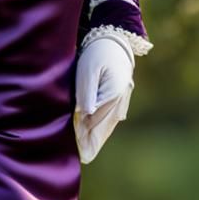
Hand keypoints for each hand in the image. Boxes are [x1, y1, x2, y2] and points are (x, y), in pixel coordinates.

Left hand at [74, 33, 134, 164]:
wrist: (114, 40)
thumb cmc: (98, 52)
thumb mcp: (88, 69)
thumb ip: (87, 91)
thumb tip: (86, 113)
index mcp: (113, 94)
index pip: (94, 121)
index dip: (83, 135)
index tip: (76, 151)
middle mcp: (120, 101)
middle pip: (103, 127)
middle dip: (90, 142)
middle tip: (80, 158)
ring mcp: (122, 101)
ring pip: (108, 125)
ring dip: (97, 138)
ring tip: (86, 154)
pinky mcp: (120, 99)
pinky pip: (110, 119)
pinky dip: (102, 129)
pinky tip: (95, 138)